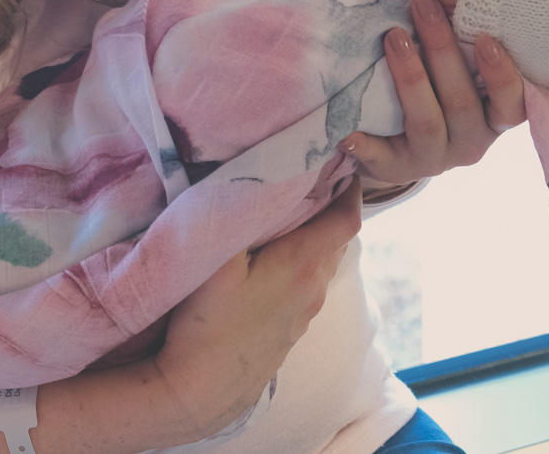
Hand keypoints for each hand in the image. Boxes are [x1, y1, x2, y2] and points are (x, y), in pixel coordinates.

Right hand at [152, 178, 362, 442]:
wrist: (199, 392)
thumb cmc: (208, 322)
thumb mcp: (217, 258)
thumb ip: (236, 213)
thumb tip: (245, 172)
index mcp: (304, 264)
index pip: (346, 217)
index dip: (349, 185)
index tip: (342, 156)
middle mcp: (314, 288)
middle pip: (336, 236)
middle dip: (328, 202)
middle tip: (310, 169)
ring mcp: (303, 314)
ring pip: (320, 260)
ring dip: (313, 232)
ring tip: (289, 204)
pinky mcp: (287, 330)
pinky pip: (306, 281)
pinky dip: (301, 257)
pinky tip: (272, 253)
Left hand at [341, 0, 526, 188]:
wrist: (403, 143)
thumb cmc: (437, 87)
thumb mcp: (457, 69)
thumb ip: (462, 37)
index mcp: (493, 116)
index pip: (512, 103)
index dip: (501, 74)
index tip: (485, 37)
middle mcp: (472, 141)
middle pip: (462, 101)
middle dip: (441, 50)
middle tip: (421, 4)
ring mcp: (436, 157)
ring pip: (427, 122)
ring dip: (410, 77)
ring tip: (392, 37)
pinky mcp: (400, 168)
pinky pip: (384, 160)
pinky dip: (367, 147)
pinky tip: (348, 132)